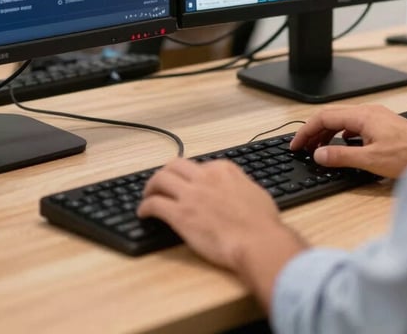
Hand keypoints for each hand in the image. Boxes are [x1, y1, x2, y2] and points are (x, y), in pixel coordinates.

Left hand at [138, 157, 305, 307]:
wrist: (258, 242)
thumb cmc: (263, 224)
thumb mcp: (255, 192)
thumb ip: (241, 186)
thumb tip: (237, 190)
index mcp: (223, 169)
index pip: (199, 165)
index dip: (190, 176)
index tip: (187, 184)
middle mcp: (204, 176)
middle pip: (174, 166)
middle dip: (165, 173)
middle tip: (160, 184)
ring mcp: (191, 194)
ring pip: (160, 179)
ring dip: (150, 187)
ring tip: (147, 196)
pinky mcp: (180, 214)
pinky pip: (154, 204)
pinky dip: (145, 207)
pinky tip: (143, 213)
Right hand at [290, 104, 406, 179]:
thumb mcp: (371, 160)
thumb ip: (341, 156)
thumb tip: (318, 154)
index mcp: (362, 115)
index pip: (324, 117)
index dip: (306, 131)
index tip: (297, 145)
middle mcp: (369, 112)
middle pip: (332, 116)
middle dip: (314, 131)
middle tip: (303, 148)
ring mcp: (377, 117)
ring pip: (343, 120)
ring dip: (328, 133)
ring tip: (319, 149)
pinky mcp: (384, 125)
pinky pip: (355, 124)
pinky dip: (342, 134)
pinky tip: (344, 145)